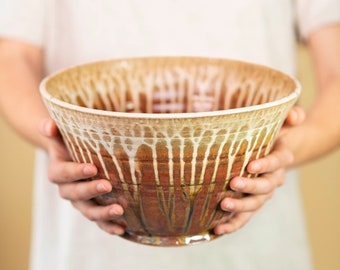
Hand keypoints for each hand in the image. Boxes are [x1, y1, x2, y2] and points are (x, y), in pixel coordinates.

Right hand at [39, 119, 124, 234]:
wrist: (74, 157)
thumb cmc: (70, 143)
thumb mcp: (61, 135)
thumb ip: (53, 130)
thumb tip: (48, 125)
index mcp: (57, 172)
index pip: (63, 173)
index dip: (76, 172)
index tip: (92, 167)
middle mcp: (67, 190)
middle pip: (76, 194)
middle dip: (91, 191)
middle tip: (107, 185)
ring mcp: (80, 202)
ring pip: (88, 211)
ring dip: (103, 213)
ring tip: (120, 210)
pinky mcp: (93, 209)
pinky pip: (99, 222)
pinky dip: (109, 226)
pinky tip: (123, 229)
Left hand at [214, 106, 304, 234]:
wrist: (273, 152)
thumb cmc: (271, 134)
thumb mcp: (280, 122)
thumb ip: (290, 117)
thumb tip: (295, 116)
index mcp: (281, 157)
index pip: (277, 161)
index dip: (266, 164)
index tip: (252, 165)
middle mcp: (274, 178)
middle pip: (266, 186)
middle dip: (250, 187)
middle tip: (233, 183)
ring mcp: (263, 193)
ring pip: (255, 204)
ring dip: (240, 207)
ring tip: (223, 205)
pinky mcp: (252, 203)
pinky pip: (244, 217)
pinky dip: (232, 224)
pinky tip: (217, 229)